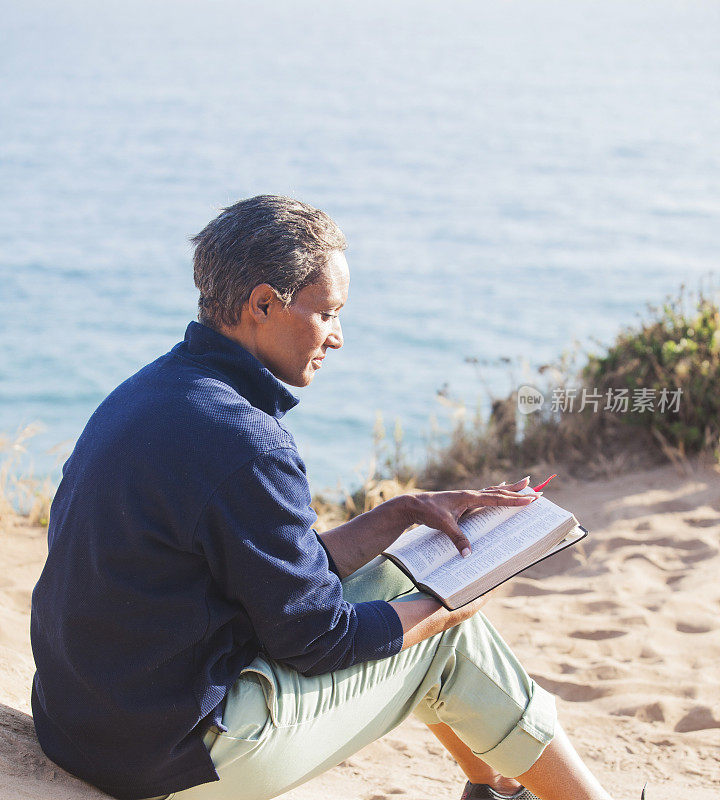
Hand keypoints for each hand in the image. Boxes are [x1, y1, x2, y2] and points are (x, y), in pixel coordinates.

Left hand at [399, 477, 540, 556]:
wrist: (414, 504)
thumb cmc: (429, 511)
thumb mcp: (444, 525)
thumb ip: (457, 538)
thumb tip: (469, 554)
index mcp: (469, 497)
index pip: (496, 498)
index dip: (514, 500)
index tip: (530, 498)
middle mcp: (471, 494)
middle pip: (499, 491)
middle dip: (517, 491)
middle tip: (535, 489)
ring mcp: (467, 496)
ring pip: (493, 491)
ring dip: (508, 489)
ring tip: (523, 484)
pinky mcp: (463, 501)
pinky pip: (485, 495)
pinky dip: (495, 492)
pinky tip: (498, 489)